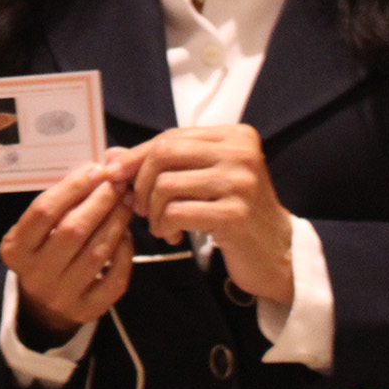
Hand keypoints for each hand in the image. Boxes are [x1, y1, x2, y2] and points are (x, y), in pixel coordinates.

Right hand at [0, 161, 134, 340]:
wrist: (42, 306)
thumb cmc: (42, 251)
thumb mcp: (36, 230)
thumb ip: (61, 200)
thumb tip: (104, 164)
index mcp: (16, 250)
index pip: (44, 211)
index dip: (72, 187)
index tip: (95, 170)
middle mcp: (35, 275)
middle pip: (73, 230)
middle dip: (100, 201)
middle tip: (118, 184)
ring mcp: (62, 296)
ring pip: (97, 253)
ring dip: (117, 222)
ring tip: (126, 203)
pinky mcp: (88, 311)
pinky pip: (115, 279)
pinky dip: (125, 252)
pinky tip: (127, 234)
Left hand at [111, 126, 294, 303]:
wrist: (276, 253)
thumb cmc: (233, 212)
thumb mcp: (201, 180)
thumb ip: (161, 163)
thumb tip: (111, 157)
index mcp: (234, 135)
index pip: (170, 137)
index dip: (137, 157)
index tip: (116, 176)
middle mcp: (241, 152)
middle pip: (164, 153)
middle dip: (141, 183)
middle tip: (141, 207)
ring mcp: (241, 182)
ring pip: (165, 185)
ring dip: (153, 211)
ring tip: (162, 225)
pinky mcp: (236, 214)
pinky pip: (176, 212)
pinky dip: (165, 226)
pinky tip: (173, 235)